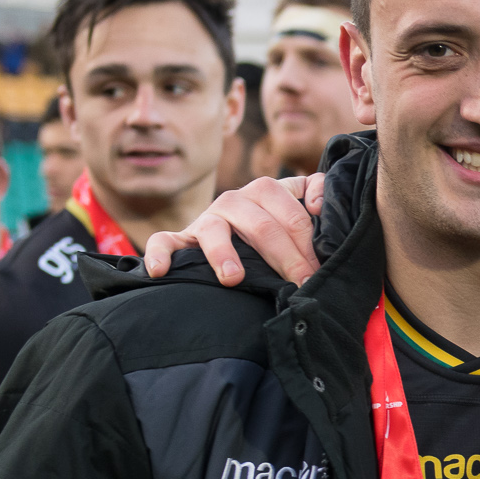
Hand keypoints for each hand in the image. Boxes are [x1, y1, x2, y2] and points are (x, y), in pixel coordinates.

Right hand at [143, 173, 325, 287]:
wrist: (233, 248)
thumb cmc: (274, 235)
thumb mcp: (297, 212)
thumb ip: (315, 196)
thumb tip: (319, 205)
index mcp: (266, 192)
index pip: (292, 212)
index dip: (309, 245)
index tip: (319, 274)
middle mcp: (235, 201)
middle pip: (262, 225)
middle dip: (285, 258)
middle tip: (299, 286)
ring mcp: (206, 219)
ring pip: (214, 230)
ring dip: (223, 254)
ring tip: (233, 278)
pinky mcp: (181, 239)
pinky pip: (165, 242)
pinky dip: (160, 254)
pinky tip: (160, 270)